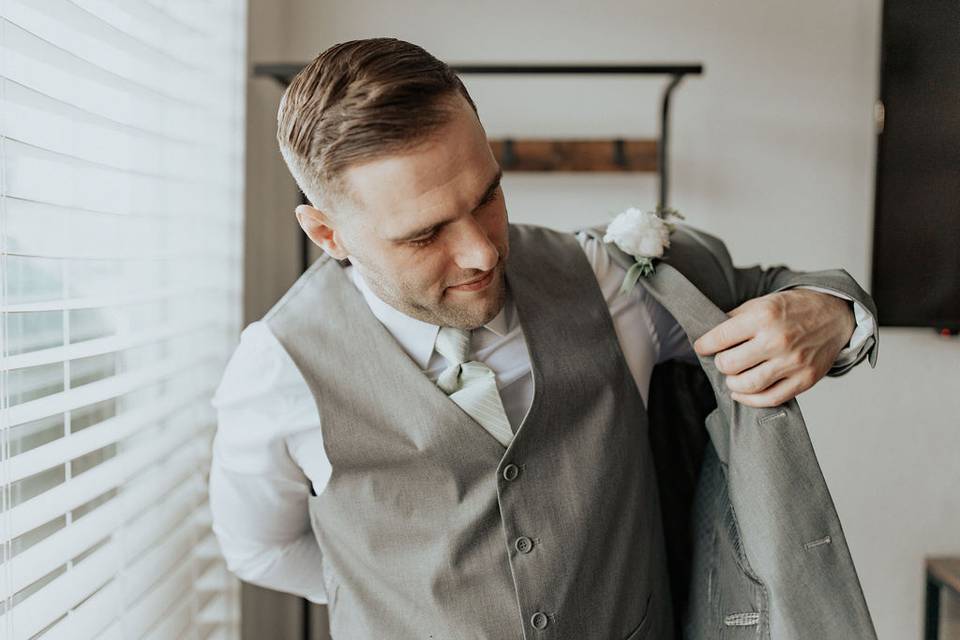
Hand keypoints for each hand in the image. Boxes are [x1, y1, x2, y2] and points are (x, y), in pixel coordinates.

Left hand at [693, 289, 854, 406]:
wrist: (835, 315)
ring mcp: (792, 362)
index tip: (702, 347)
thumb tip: (709, 338)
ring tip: (732, 377)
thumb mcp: (762, 303)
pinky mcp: (804, 380)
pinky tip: (742, 393)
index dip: (704, 345)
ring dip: (733, 384)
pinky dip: (750, 400)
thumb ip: (735, 320)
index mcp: (763, 316)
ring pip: (747, 385)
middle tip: (723, 361)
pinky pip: (770, 399)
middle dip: (721, 364)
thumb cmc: (793, 309)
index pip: (719, 338)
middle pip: (730, 365)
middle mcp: (777, 340)